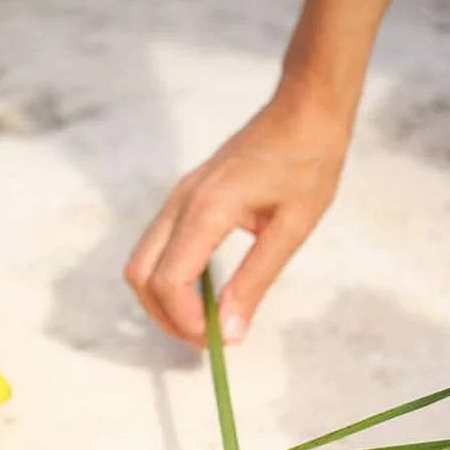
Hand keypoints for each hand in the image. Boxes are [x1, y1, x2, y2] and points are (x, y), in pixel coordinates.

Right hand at [125, 88, 350, 346]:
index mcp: (206, 209)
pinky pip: (158, 248)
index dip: (186, 322)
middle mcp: (181, 202)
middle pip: (141, 276)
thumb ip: (255, 282)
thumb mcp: (292, 229)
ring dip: (164, 301)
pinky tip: (205, 292)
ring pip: (143, 263)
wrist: (305, 108)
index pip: (168, 282)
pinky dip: (170, 279)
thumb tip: (230, 333)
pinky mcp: (185, 197)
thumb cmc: (308, 162)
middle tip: (208, 339)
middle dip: (166, 317)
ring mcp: (178, 197)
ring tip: (206, 321)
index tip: (219, 341)